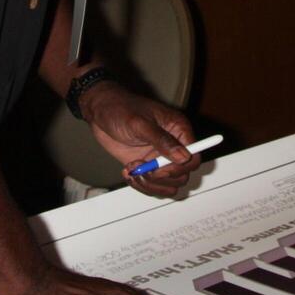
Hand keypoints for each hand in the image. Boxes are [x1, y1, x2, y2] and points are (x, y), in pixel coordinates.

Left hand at [80, 82, 197, 196]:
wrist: (100, 112)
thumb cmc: (120, 108)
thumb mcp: (140, 123)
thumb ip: (162, 140)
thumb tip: (183, 156)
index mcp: (179, 130)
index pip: (193, 157)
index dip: (179, 168)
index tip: (159, 169)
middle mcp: (173, 146)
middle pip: (183, 175)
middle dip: (161, 177)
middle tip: (142, 169)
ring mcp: (160, 158)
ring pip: (169, 184)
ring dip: (151, 184)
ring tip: (133, 171)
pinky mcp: (147, 166)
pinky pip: (154, 185)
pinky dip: (141, 184)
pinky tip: (129, 172)